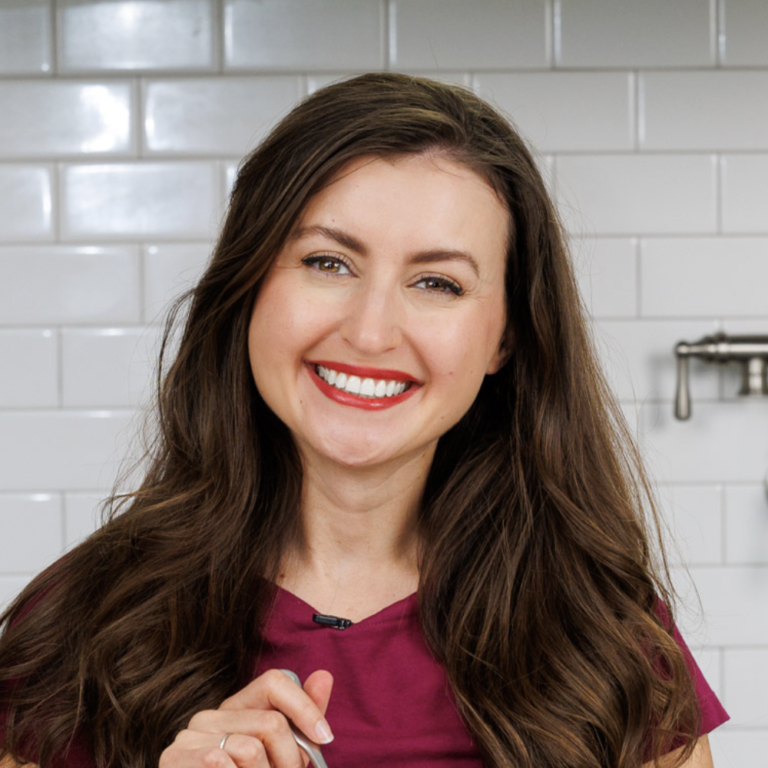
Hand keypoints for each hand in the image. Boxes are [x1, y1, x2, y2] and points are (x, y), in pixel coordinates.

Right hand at [159, 669, 333, 767]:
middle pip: (271, 722)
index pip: (275, 681)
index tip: (325, 737)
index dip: (305, 707)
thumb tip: (324, 675)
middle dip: (290, 760)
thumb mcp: (281, 756)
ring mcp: (189, 736)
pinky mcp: (173, 758)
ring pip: (251, 749)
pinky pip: (221, 763)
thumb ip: (302, 720)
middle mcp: (211, 715)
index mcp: (236, 708)